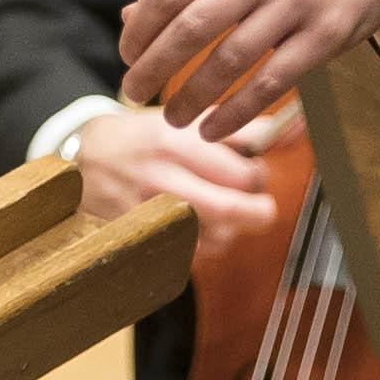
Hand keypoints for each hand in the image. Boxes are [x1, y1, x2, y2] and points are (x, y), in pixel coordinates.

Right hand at [67, 101, 279, 231]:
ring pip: (215, 240)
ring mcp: (148, 216)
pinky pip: (191, 257)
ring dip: (229, 231)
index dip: (257, 178)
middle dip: (257, 213)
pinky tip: (194, 226)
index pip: (242, 174)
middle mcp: (160, 181)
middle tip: (260, 208)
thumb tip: (295, 129)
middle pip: (231, 211)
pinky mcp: (141, 243)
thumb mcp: (187, 122)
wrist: (83, 162)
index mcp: (175, 144)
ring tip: (218, 212)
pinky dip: (203, 245)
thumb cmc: (144, 140)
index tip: (253, 175)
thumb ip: (243, 129)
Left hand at [120, 0, 379, 132]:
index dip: (139, 29)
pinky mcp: (324, 36)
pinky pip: (270, 84)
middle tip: (134, 92)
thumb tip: (131, 20)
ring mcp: (295, 2)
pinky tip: (212, 128)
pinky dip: (234, 113)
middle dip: (153, 69)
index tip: (128, 54)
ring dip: (191, 98)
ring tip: (172, 117)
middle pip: (190, 29)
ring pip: (228, 62)